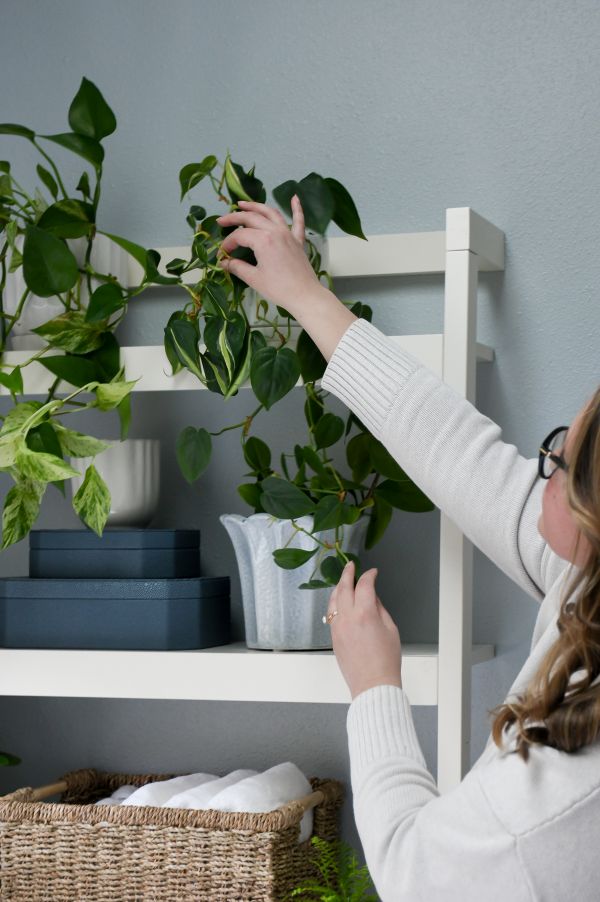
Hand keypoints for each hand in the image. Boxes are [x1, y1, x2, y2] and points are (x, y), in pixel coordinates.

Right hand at [216, 197, 324, 315]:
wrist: (305, 296)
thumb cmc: (279, 289)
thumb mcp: (254, 279)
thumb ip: (237, 267)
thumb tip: (224, 262)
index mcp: (263, 240)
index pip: (240, 236)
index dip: (228, 243)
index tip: (222, 254)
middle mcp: (275, 231)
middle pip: (251, 218)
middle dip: (234, 217)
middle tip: (222, 220)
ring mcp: (288, 234)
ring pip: (271, 213)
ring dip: (256, 206)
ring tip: (242, 203)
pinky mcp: (298, 240)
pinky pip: (298, 221)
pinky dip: (297, 208)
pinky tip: (295, 197)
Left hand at [327, 562, 401, 699]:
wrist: (373, 684)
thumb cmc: (386, 660)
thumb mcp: (391, 629)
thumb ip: (380, 609)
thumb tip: (372, 597)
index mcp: (365, 614)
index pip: (364, 585)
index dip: (368, 575)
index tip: (372, 572)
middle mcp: (348, 618)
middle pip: (343, 588)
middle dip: (347, 574)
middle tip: (351, 565)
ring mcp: (338, 627)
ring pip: (333, 600)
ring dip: (338, 587)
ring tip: (344, 581)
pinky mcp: (333, 637)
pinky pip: (331, 614)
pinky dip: (335, 603)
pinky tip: (339, 601)